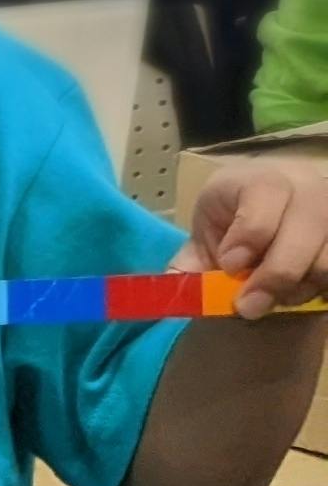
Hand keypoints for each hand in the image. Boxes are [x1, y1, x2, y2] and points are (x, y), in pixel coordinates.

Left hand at [187, 155, 327, 311]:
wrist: (263, 214)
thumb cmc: (230, 224)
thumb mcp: (205, 237)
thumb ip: (189, 265)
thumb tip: (173, 292)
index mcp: (257, 178)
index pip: (266, 191)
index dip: (250, 233)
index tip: (230, 265)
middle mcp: (304, 185)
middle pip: (309, 224)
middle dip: (277, 273)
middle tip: (250, 306)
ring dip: (303, 283)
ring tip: (278, 298)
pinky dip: (322, 286)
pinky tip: (302, 291)